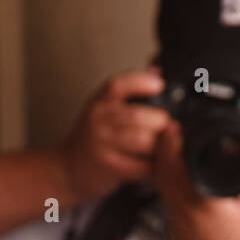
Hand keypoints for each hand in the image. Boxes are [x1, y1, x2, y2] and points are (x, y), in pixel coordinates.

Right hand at [57, 67, 170, 200]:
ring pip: (142, 141)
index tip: (159, 85)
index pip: (118, 85)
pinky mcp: (108, 166)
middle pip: (137, 116)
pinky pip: (140, 165)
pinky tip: (154, 163)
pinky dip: (152, 165)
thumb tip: (157, 71)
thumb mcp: (106, 108)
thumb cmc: (96, 135)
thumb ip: (131, 91)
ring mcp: (102, 144)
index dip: (140, 82)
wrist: (69, 168)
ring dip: (159, 144)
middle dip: (160, 121)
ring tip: (164, 146)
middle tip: (170, 127)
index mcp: (100, 101)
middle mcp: (98, 120)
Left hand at [151, 120, 239, 239]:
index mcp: (199, 200)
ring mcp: (173, 216)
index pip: (175, 162)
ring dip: (161, 159)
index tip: (176, 126)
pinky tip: (174, 169)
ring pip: (158, 179)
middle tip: (171, 129)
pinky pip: (162, 191)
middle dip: (163, 144)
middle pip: (160, 167)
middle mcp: (180, 207)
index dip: (172, 140)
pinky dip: (164, 175)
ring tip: (172, 145)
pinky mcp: (172, 222)